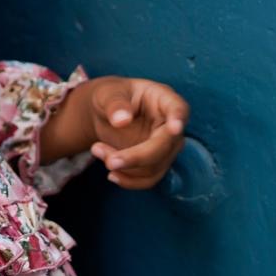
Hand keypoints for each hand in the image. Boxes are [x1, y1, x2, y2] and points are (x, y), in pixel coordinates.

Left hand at [88, 75, 189, 189]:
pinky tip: (111, 175)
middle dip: (136, 157)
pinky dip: (129, 180)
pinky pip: (149, 179)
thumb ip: (115, 104)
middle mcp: (171, 125)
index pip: (178, 108)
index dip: (178, 118)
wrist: (106, 114)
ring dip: (124, 167)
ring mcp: (167, 147)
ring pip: (154, 166)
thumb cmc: (110, 97)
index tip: (175, 127)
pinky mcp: (157, 164)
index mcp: (163, 99)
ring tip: (97, 149)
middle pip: (164, 146)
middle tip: (107, 159)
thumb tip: (122, 120)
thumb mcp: (107, 94)